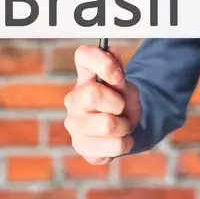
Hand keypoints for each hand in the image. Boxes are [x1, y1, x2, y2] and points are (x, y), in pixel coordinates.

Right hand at [64, 44, 141, 164]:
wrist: (124, 133)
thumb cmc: (122, 106)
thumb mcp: (126, 88)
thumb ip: (118, 73)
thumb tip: (111, 52)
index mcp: (84, 78)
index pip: (83, 55)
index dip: (102, 62)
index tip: (118, 77)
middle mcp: (73, 100)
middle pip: (91, 94)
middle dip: (117, 104)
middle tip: (121, 109)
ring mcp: (74, 125)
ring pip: (107, 124)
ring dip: (125, 126)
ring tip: (121, 126)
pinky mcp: (82, 147)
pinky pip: (114, 146)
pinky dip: (126, 143)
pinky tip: (119, 140)